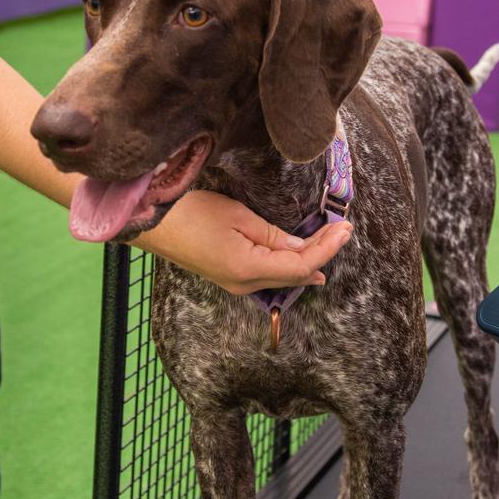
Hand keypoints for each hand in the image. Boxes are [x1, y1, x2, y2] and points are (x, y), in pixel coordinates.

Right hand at [136, 189, 351, 294]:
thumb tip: (299, 246)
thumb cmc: (189, 214)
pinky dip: (291, 264)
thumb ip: (272, 235)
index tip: (346, 228)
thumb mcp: (237, 216)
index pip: (300, 264)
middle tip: (344, 230)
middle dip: (323, 252)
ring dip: (309, 259)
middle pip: (295, 274)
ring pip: (284, 276)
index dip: (326, 248)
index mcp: (248, 269)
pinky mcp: (230, 277)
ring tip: (331, 240)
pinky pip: (269, 274)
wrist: (152, 224)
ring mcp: (236, 283)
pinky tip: (304, 260)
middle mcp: (245, 284)